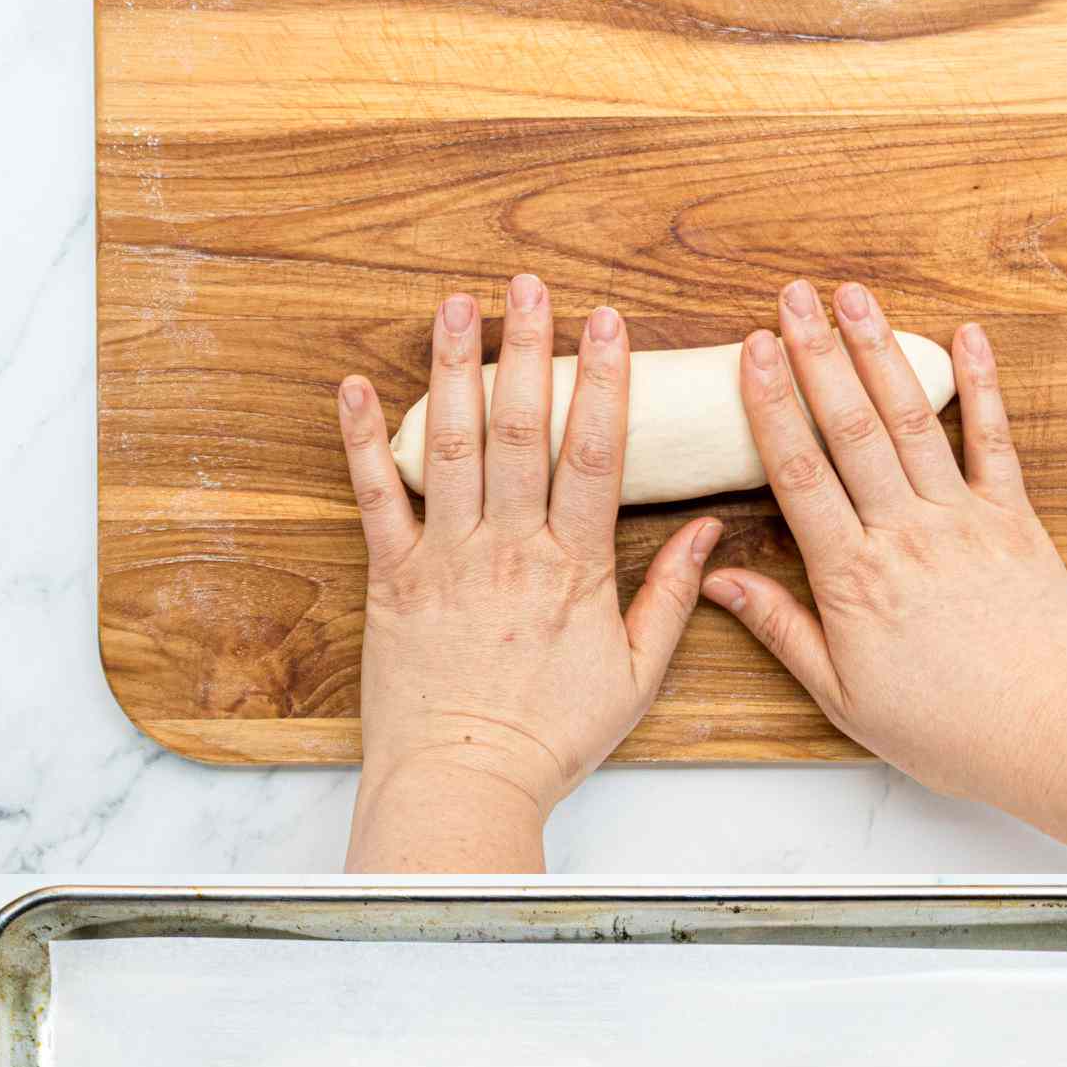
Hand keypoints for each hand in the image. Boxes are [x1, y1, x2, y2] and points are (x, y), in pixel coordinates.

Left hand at [338, 277, 718, 870]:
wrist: (466, 781)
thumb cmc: (551, 737)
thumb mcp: (637, 675)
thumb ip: (674, 597)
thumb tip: (709, 531)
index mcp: (575, 569)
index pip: (597, 454)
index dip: (604, 381)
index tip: (608, 322)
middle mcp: (510, 550)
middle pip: (522, 430)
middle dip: (528, 349)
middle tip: (529, 285)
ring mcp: (447, 561)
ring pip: (451, 447)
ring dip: (453, 369)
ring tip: (457, 306)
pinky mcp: (393, 581)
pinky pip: (375, 499)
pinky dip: (363, 441)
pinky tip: (357, 387)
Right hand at [702, 280, 1066, 807]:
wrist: (1047, 733)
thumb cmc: (944, 728)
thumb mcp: (841, 695)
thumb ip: (781, 628)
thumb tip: (719, 581)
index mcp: (852, 579)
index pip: (799, 473)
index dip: (773, 405)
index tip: (751, 352)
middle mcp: (904, 534)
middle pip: (851, 428)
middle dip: (817, 354)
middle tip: (792, 296)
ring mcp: (962, 520)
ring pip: (912, 420)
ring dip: (880, 352)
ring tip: (853, 297)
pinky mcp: (1014, 521)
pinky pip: (993, 441)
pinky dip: (980, 386)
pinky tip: (966, 337)